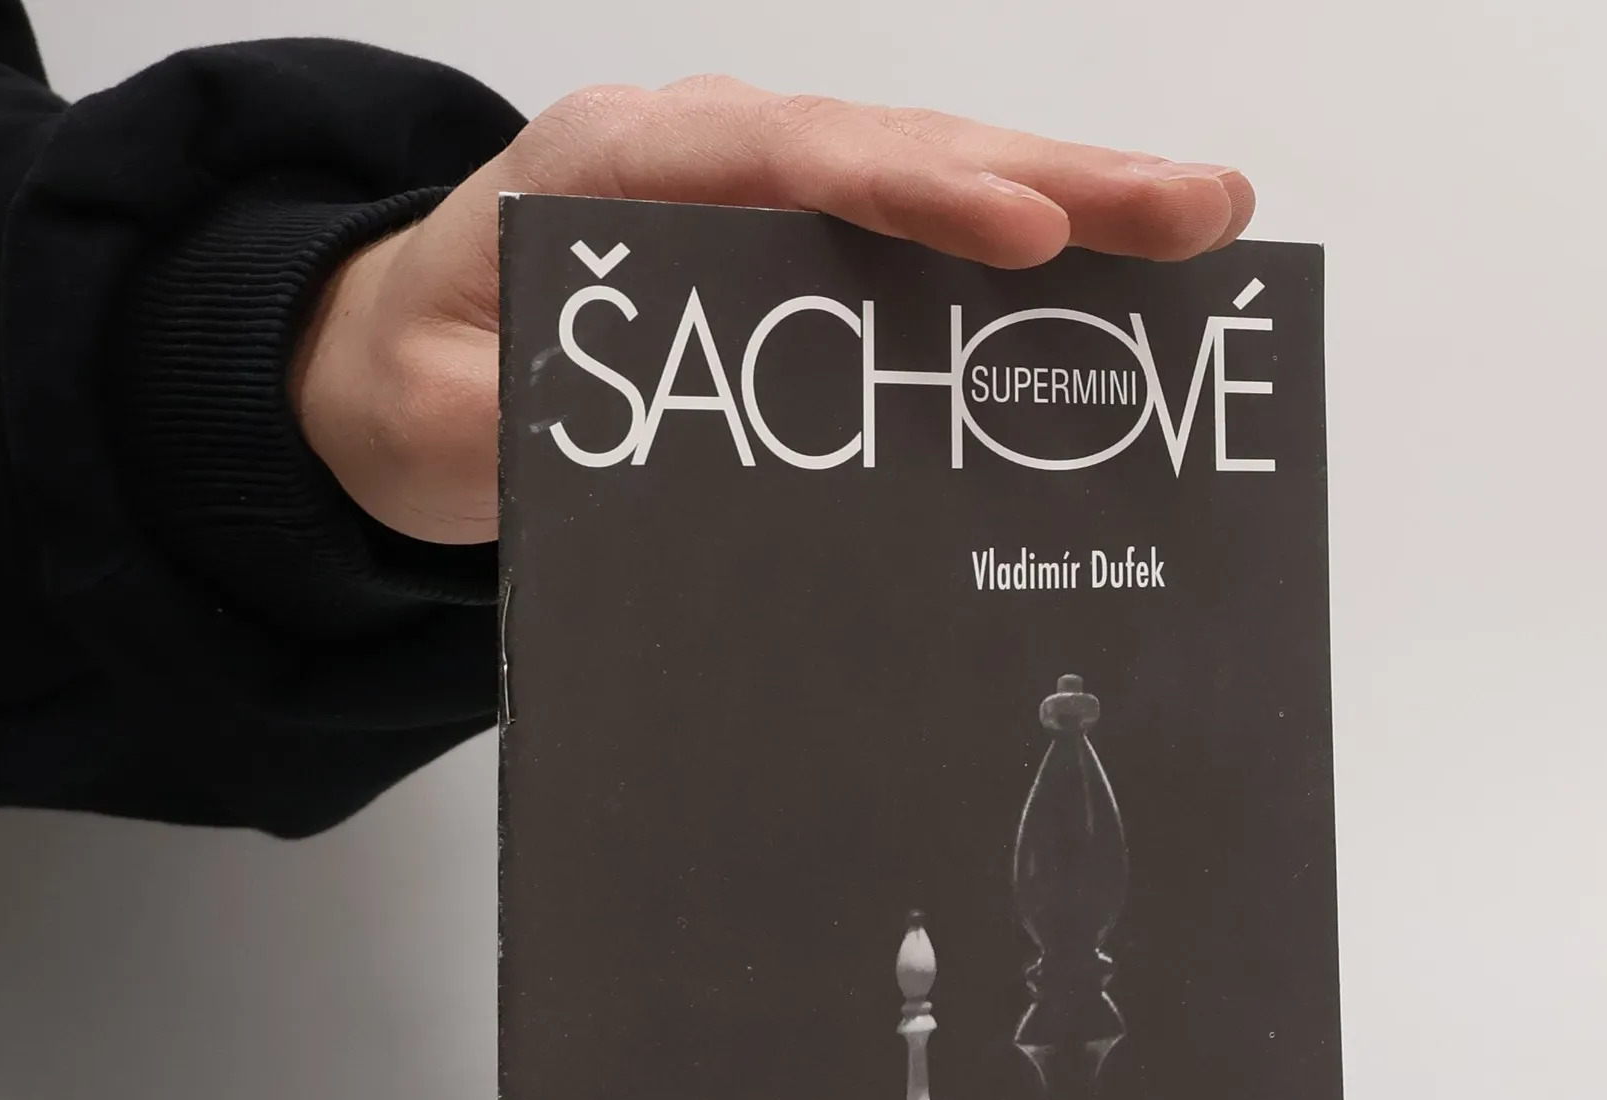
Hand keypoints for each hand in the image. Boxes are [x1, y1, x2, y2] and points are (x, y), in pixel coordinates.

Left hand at [290, 76, 1253, 545]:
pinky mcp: (798, 246)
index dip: (915, 191)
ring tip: (1202, 218)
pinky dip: (1019, 250)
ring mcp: (764, 194)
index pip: (788, 158)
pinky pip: (920, 235)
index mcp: (618, 166)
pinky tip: (1110, 272)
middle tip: (1196, 209)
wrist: (404, 359)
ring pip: (932, 178)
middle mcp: (710, 155)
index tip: (1024, 229)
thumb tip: (663, 445)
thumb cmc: (433, 376)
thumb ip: (540, 420)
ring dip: (1071, 199)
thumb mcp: (453, 414)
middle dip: (1054, 176)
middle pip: (898, 148)